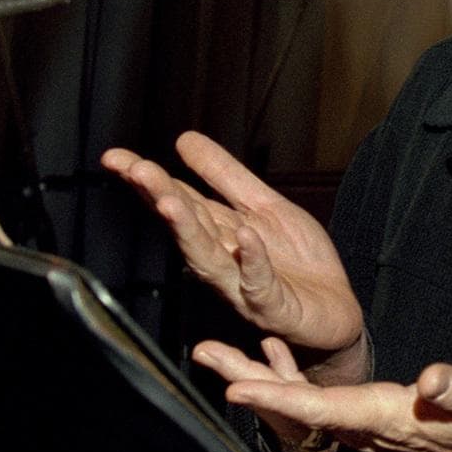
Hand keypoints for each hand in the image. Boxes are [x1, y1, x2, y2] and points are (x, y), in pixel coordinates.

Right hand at [101, 131, 364, 375]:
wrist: (337, 312)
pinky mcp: (274, 308)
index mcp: (218, 234)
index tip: (115, 158)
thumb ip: (225, 176)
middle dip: (160, 198)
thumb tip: (183, 139)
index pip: (177, 201)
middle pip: (186, 227)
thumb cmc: (298, 264)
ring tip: (169, 201)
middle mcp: (223, 261)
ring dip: (187, 230)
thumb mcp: (265, 206)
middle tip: (137, 170)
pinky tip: (245, 235)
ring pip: (208, 259)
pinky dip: (251, 260)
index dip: (147, 180)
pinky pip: (259, 284)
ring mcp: (244, 287)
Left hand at [201, 353, 451, 451]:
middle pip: (293, 404)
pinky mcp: (369, 412)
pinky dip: (289, 372)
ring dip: (257, 375)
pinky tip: (272, 350)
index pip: (320, 407)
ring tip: (216, 350)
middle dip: (247, 379)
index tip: (235, 388)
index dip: (276, 395)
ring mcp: (364, 422)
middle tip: (204, 354)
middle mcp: (365, 425)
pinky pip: (316, 394)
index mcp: (386, 417)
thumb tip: (431, 380)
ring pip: (297, 399)